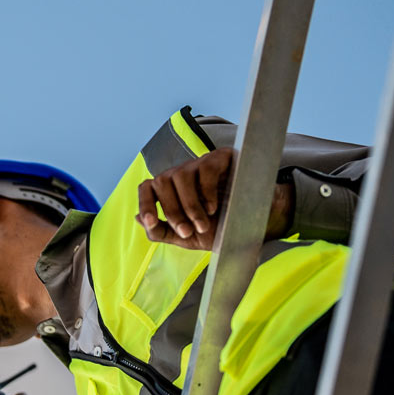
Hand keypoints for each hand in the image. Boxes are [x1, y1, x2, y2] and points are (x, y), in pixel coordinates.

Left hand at [135, 148, 293, 249]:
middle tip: (188, 232)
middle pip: (161, 182)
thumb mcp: (189, 237)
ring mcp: (200, 164)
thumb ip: (162, 230)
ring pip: (180, 177)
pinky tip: (214, 207)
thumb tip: (138, 218)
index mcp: (171, 191)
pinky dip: (206, 192)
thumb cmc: (221, 227)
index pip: (147, 187)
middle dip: (172, 212)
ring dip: (189, 206)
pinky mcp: (220, 157)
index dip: (145, 203)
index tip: (152, 221)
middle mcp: (182, 174)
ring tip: (203, 223)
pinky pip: (204, 169)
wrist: (255, 223)